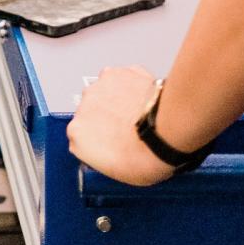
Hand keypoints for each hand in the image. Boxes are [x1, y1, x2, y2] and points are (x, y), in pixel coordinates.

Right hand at [66, 66, 175, 186]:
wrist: (166, 133)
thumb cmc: (144, 156)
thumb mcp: (114, 172)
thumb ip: (98, 154)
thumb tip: (106, 152)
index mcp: (77, 134)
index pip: (80, 135)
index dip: (97, 139)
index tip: (109, 143)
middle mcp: (83, 106)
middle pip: (90, 110)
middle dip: (104, 117)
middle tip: (126, 129)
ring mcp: (99, 87)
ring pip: (103, 92)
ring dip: (114, 99)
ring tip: (136, 113)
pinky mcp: (117, 73)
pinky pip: (120, 79)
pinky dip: (129, 85)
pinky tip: (142, 99)